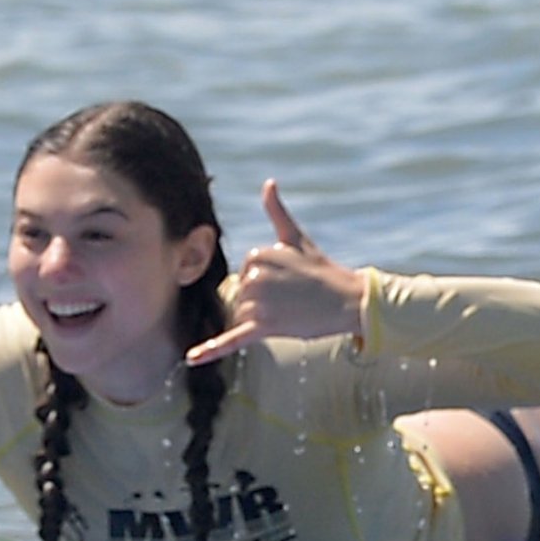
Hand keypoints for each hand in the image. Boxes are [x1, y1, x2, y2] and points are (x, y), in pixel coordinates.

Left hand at [186, 180, 363, 365]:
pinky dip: (210, 350)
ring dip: (262, 318)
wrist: (348, 301)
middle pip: (242, 295)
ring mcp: (259, 303)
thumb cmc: (322, 270)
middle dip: (263, 301)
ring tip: (291, 311)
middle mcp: (255, 277)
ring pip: (241, 315)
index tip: (290, 280)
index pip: (246, 274)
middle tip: (293, 298)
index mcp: (257, 254)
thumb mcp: (297, 237)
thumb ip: (277, 211)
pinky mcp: (264, 328)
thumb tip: (268, 182)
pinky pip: (231, 340)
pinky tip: (191, 358)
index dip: (267, 281)